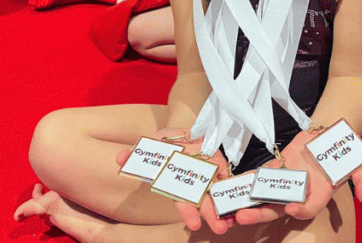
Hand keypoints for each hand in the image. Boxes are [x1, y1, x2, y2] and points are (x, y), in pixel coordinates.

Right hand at [115, 128, 234, 233]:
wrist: (187, 131)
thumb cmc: (167, 141)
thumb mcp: (152, 143)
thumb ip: (139, 153)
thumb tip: (120, 158)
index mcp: (177, 179)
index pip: (181, 197)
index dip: (188, 211)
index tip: (195, 225)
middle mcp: (193, 180)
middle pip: (204, 200)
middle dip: (212, 215)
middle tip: (221, 229)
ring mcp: (208, 175)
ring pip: (217, 194)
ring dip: (225, 209)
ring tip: (232, 222)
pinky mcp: (221, 167)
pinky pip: (229, 181)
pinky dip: (235, 192)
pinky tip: (242, 204)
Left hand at [234, 132, 361, 224]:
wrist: (328, 135)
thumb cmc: (343, 152)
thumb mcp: (358, 163)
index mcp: (319, 194)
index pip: (308, 208)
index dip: (301, 210)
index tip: (291, 208)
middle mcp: (299, 192)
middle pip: (278, 208)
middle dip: (260, 214)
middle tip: (242, 217)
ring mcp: (285, 182)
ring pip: (264, 196)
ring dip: (248, 202)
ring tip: (230, 210)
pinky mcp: (275, 169)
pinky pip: (259, 178)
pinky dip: (245, 183)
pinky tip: (230, 188)